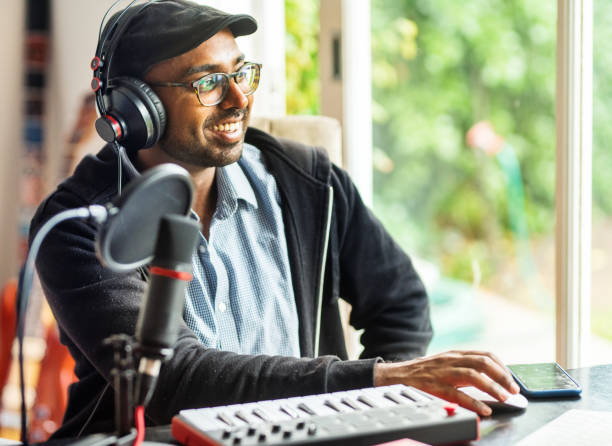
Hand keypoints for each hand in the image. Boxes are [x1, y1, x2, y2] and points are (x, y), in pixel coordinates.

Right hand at [374, 350, 519, 415]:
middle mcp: (451, 360)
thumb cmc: (426, 371)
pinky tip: (484, 409)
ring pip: (473, 375)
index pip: (485, 355)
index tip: (512, 380)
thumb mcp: (447, 363)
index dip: (502, 367)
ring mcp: (444, 372)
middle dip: (502, 376)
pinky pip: (457, 393)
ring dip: (492, 387)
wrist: (400, 374)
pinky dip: (474, 402)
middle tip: (513, 390)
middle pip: (482, 362)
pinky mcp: (436, 385)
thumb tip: (491, 377)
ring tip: (504, 398)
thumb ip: (466, 367)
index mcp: (456, 354)